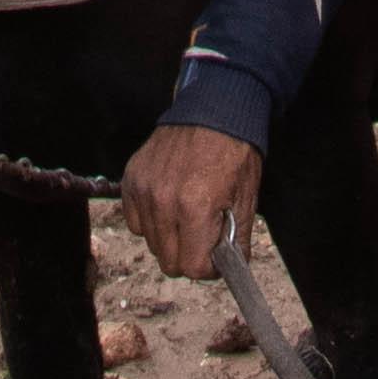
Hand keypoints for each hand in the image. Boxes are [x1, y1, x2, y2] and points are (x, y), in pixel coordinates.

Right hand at [125, 120, 261, 280]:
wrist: (214, 110)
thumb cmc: (233, 153)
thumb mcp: (246, 198)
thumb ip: (237, 240)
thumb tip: (231, 268)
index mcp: (196, 207)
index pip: (192, 267)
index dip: (208, 268)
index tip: (215, 257)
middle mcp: (164, 201)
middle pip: (169, 261)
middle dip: (189, 256)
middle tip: (202, 236)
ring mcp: (144, 189)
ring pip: (151, 244)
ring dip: (170, 238)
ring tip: (187, 214)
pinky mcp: (131, 180)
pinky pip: (135, 222)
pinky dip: (151, 221)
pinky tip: (168, 205)